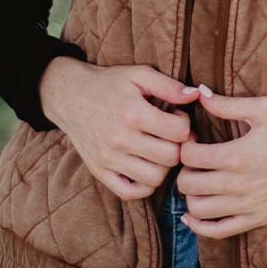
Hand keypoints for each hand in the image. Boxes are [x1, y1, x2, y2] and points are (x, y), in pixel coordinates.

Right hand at [40, 58, 198, 199]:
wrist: (70, 96)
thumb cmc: (110, 84)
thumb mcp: (139, 75)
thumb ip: (169, 85)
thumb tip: (196, 95)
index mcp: (133, 113)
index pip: (179, 133)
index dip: (185, 124)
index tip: (176, 118)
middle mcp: (120, 139)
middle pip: (170, 158)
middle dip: (177, 146)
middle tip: (170, 136)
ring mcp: (108, 159)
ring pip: (154, 178)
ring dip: (163, 166)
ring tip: (159, 150)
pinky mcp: (99, 172)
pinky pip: (130, 192)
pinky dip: (144, 185)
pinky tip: (146, 167)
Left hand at [176, 84, 266, 237]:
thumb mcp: (263, 109)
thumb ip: (226, 104)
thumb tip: (198, 93)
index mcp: (237, 155)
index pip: (189, 156)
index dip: (184, 144)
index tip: (192, 139)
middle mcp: (238, 185)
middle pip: (187, 184)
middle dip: (184, 169)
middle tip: (193, 160)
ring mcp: (246, 206)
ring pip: (198, 209)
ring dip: (189, 195)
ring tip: (198, 181)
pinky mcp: (255, 220)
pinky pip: (217, 232)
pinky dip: (199, 226)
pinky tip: (192, 214)